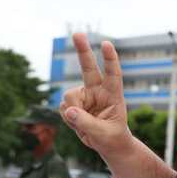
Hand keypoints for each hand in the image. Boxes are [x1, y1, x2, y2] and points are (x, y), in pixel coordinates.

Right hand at [59, 34, 129, 154]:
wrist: (107, 144)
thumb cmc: (112, 137)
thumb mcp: (102, 133)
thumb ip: (86, 122)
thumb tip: (69, 110)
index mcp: (113, 95)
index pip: (113, 75)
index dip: (110, 59)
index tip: (107, 44)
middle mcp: (98, 91)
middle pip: (88, 68)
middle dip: (82, 50)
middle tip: (77, 34)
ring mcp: (84, 95)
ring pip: (69, 96)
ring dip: (73, 112)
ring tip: (86, 124)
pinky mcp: (73, 103)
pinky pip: (63, 108)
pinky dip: (68, 119)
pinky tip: (79, 124)